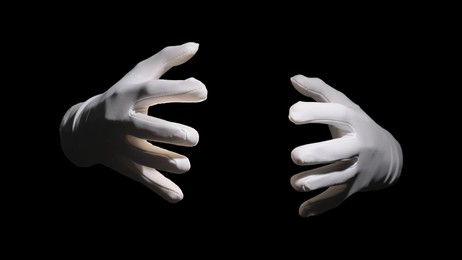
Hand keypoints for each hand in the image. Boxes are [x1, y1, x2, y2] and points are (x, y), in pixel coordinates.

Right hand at [60, 42, 206, 202]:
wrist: (84, 128)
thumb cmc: (122, 96)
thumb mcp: (139, 75)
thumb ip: (166, 59)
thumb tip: (195, 45)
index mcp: (129, 95)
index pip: (153, 91)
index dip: (180, 90)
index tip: (203, 92)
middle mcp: (122, 121)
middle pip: (143, 128)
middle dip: (168, 134)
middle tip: (192, 137)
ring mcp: (121, 145)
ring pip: (143, 158)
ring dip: (165, 164)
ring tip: (185, 165)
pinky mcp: (125, 165)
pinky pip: (142, 178)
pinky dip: (159, 189)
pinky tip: (177, 197)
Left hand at [289, 75, 402, 216]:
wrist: (388, 153)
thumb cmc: (356, 124)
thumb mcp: (343, 104)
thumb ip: (319, 90)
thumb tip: (293, 78)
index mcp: (355, 121)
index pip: (338, 114)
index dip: (315, 113)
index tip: (291, 114)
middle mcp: (359, 146)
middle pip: (341, 151)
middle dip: (319, 154)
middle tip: (295, 155)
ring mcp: (357, 168)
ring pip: (339, 178)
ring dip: (317, 182)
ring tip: (295, 183)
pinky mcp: (353, 186)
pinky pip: (338, 198)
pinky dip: (321, 206)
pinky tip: (303, 211)